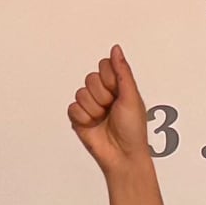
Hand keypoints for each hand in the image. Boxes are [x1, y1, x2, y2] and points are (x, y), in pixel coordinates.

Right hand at [69, 45, 156, 177]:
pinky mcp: (79, 118)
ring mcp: (90, 106)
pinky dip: (83, 117)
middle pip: (90, 79)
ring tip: (103, 119)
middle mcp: (103, 94)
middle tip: (111, 109)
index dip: (109, 79)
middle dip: (102, 96)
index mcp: (117, 86)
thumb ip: (122, 71)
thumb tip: (116, 49)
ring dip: (94, 109)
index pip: (104, 66)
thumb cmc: (133, 129)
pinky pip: (72, 108)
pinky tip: (93, 125)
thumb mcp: (131, 96)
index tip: (118, 93)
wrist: (122, 155)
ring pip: (81, 93)